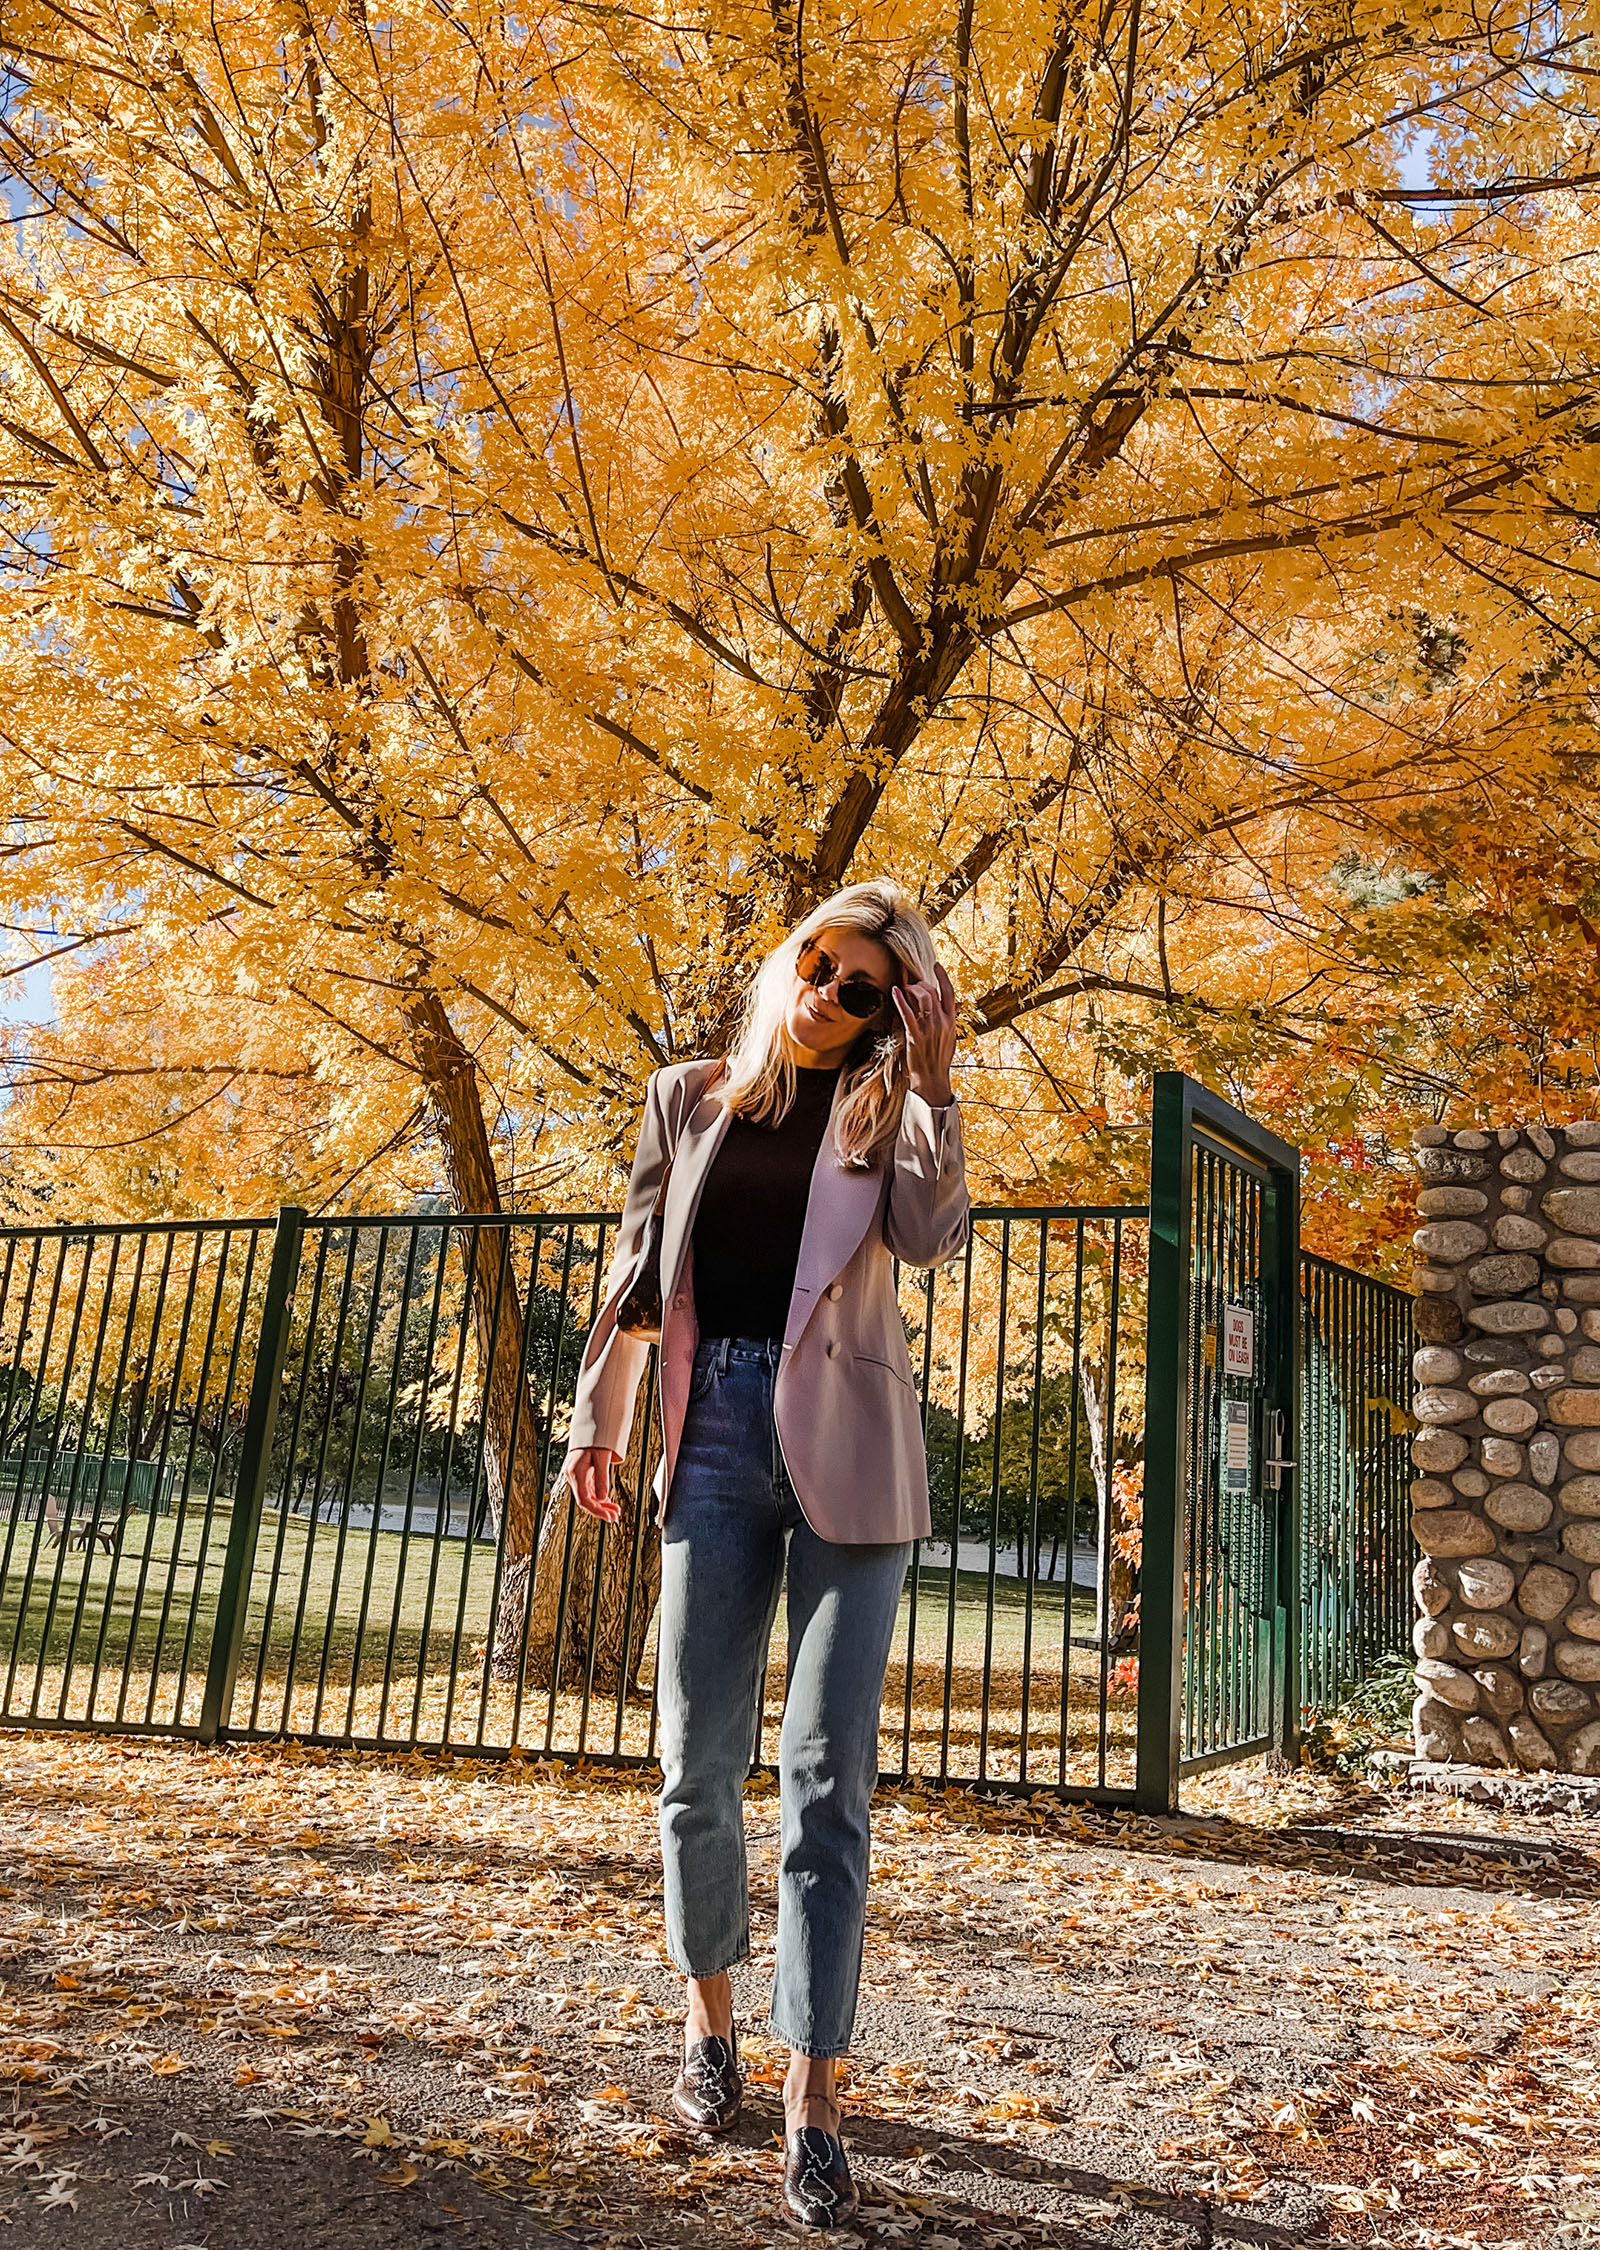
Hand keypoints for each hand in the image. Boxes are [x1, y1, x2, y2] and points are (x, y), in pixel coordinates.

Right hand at [565, 1446, 621, 1523]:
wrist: (591, 1427)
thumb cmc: (597, 1440)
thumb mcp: (602, 1458)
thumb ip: (602, 1478)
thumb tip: (602, 1498)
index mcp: (575, 1473)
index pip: (584, 1500)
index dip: (596, 1511)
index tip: (609, 1517)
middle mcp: (572, 1476)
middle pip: (586, 1500)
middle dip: (601, 1510)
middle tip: (616, 1517)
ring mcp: (576, 1475)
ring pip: (588, 1496)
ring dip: (601, 1504)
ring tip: (616, 1511)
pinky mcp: (581, 1474)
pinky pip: (588, 1489)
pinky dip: (599, 1496)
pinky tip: (608, 1501)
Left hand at [893, 960, 957, 1107]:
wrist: (932, 1078)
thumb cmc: (940, 1058)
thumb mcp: (951, 1037)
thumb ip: (952, 1019)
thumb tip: (958, 1005)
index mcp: (951, 1021)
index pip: (949, 992)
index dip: (942, 976)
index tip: (936, 965)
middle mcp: (941, 1021)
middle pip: (931, 991)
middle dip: (920, 984)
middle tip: (913, 985)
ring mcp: (928, 1028)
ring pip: (921, 998)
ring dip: (911, 989)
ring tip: (904, 988)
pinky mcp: (915, 1035)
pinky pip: (907, 1012)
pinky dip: (900, 999)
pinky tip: (895, 991)